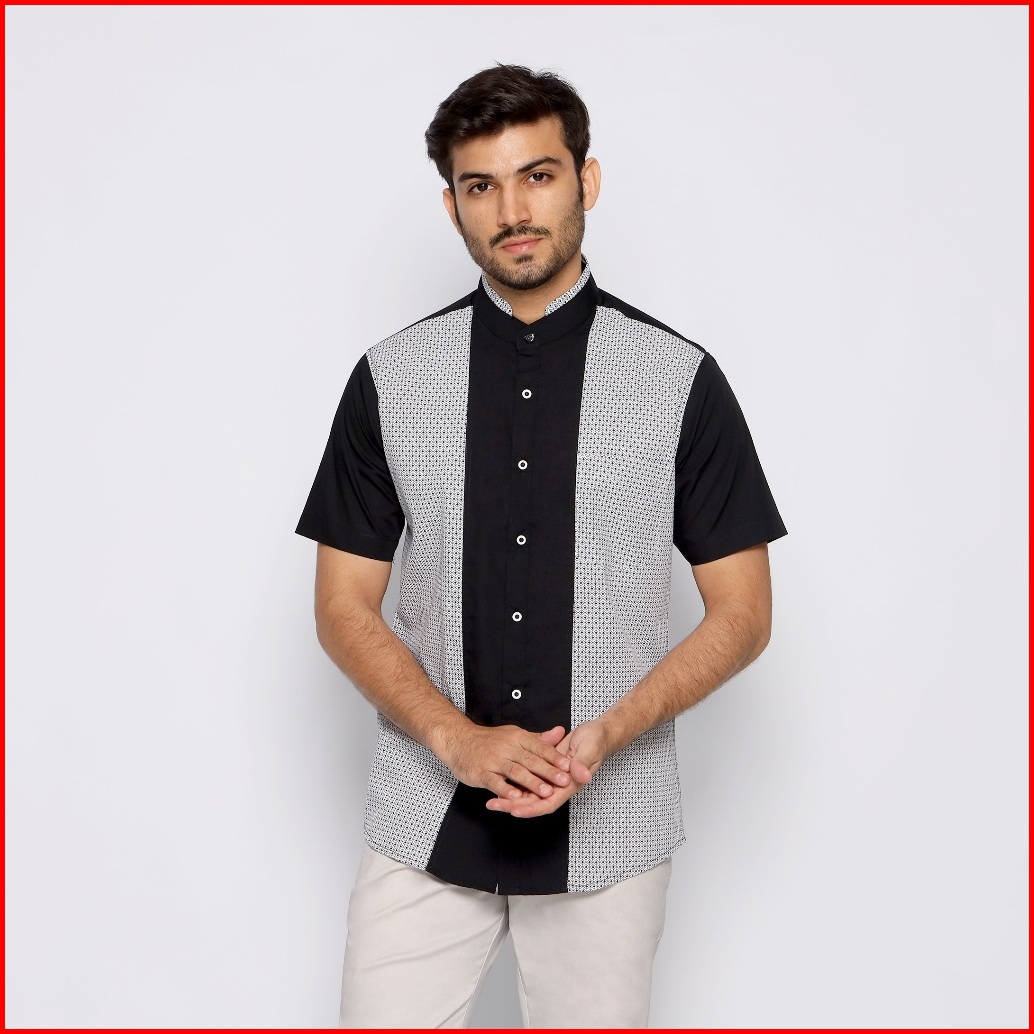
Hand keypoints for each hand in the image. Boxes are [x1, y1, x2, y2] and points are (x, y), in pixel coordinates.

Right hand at [440, 723, 572, 800]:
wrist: (459, 740)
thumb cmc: (489, 740)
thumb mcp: (515, 734)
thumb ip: (538, 738)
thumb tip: (560, 732)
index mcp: (517, 737)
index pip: (539, 747)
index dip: (554, 757)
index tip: (569, 765)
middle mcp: (507, 747)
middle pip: (530, 760)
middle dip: (548, 771)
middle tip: (564, 780)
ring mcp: (493, 760)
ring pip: (515, 771)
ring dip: (531, 782)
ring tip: (546, 791)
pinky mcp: (481, 772)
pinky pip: (494, 782)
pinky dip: (505, 789)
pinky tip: (515, 796)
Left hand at [486, 719, 608, 817]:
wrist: (597, 733)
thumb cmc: (595, 740)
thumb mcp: (590, 749)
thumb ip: (582, 763)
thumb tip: (579, 776)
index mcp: (571, 784)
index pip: (548, 802)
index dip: (531, 808)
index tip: (514, 809)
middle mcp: (560, 786)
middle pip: (534, 802)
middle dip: (513, 805)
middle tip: (493, 804)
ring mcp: (552, 779)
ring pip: (529, 794)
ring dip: (511, 797)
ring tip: (492, 801)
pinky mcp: (546, 770)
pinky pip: (529, 781)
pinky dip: (516, 784)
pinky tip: (501, 784)